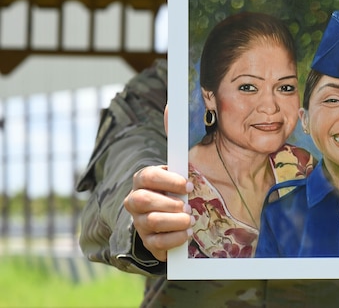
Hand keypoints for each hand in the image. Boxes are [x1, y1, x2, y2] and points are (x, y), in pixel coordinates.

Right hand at [123, 104, 192, 261]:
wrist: (185, 217)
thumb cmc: (184, 186)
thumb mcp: (186, 163)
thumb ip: (177, 135)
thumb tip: (172, 105)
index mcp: (146, 178)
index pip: (147, 176)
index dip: (166, 180)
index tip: (187, 184)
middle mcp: (137, 200)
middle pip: (142, 200)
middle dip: (168, 203)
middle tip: (188, 205)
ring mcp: (140, 222)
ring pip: (149, 222)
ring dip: (174, 221)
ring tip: (190, 219)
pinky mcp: (149, 242)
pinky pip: (156, 243)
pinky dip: (174, 239)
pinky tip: (187, 234)